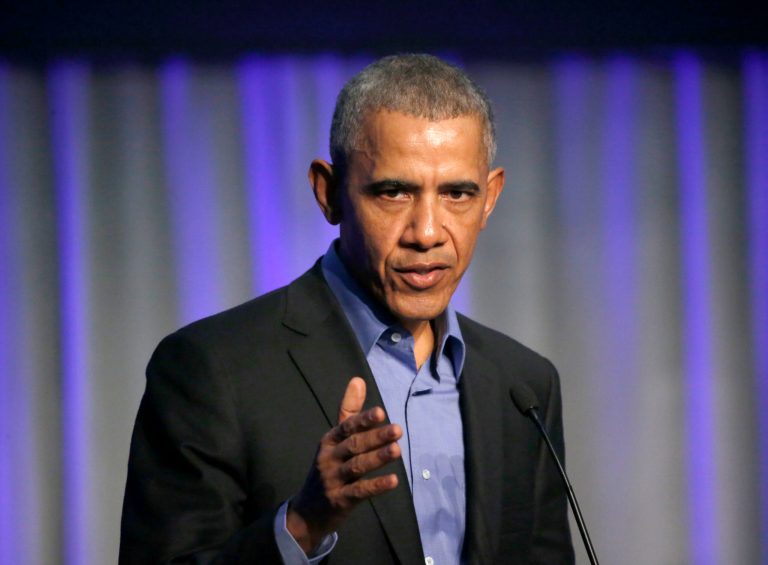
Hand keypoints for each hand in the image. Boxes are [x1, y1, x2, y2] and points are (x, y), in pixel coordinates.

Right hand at [286, 377, 402, 552]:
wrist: (307, 511)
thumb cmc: (328, 468)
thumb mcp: (335, 440)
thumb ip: (349, 412)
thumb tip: (358, 379)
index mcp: (329, 440)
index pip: (347, 427)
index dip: (363, 420)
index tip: (381, 412)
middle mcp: (329, 458)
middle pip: (354, 445)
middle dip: (376, 437)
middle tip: (397, 430)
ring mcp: (333, 480)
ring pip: (357, 466)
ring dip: (377, 458)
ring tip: (397, 450)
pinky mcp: (340, 500)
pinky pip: (360, 491)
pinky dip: (376, 486)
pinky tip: (393, 480)